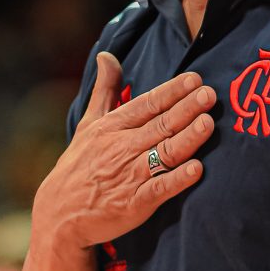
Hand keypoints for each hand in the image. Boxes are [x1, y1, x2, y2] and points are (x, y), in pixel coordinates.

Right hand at [35, 52, 215, 249]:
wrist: (60, 215)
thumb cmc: (79, 166)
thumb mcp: (88, 124)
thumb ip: (105, 90)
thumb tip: (107, 55)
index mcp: (112, 127)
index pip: (147, 104)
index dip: (171, 92)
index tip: (195, 80)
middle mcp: (121, 148)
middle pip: (160, 125)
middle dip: (186, 109)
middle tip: (209, 94)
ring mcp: (129, 177)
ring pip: (164, 153)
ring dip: (187, 138)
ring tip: (208, 123)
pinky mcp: (134, 204)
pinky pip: (159, 189)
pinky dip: (177, 179)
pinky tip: (197, 169)